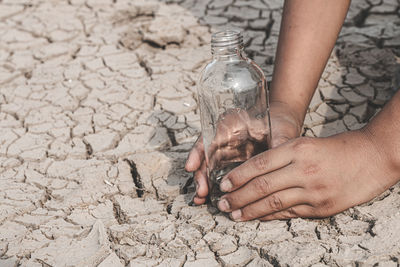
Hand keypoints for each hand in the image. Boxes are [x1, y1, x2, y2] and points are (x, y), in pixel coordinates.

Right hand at [185, 101, 301, 204]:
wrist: (281, 124)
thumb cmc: (278, 122)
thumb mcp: (279, 129)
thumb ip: (278, 142)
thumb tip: (280, 153)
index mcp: (231, 125)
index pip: (208, 137)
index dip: (197, 153)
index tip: (191, 166)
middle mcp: (223, 140)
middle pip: (206, 157)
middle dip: (200, 175)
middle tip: (201, 191)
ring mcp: (226, 153)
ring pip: (209, 169)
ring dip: (204, 184)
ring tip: (201, 199)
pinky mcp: (231, 165)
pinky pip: (219, 176)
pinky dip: (213, 187)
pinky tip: (208, 198)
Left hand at [217, 130, 397, 220]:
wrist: (371, 158)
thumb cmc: (336, 148)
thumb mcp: (306, 143)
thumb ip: (281, 156)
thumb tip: (253, 172)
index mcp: (297, 149)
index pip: (259, 164)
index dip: (238, 176)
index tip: (224, 184)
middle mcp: (303, 170)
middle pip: (262, 186)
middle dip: (238, 196)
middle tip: (222, 203)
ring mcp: (313, 190)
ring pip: (273, 203)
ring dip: (250, 211)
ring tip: (234, 214)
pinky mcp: (321, 207)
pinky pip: (289, 213)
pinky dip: (270, 216)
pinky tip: (257, 217)